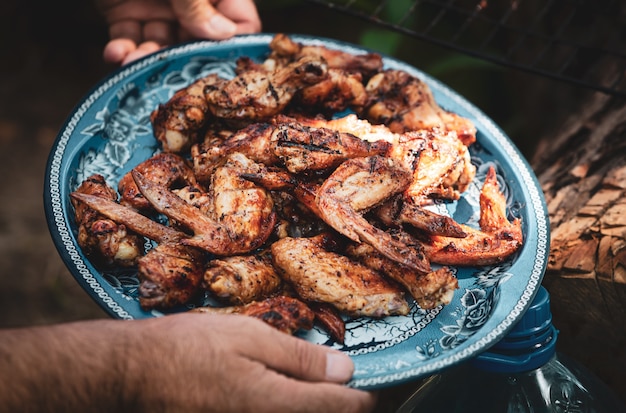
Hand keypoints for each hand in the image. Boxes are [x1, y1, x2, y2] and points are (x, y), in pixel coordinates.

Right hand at [0, 313, 375, 412]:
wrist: (131, 375)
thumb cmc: (186, 348)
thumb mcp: (248, 336)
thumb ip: (299, 356)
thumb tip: (344, 369)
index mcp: (274, 403)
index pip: (337, 408)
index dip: (361, 398)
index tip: (369, 390)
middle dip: (334, 407)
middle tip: (338, 388)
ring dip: (309, 407)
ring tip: (309, 388)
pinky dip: (282, 409)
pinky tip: (274, 392)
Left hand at [96, 0, 261, 64]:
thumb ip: (197, 4)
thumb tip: (225, 34)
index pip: (241, 21)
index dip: (236, 43)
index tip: (222, 63)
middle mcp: (191, 3)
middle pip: (198, 43)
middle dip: (182, 60)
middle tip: (171, 75)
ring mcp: (159, 9)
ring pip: (161, 46)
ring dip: (147, 59)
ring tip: (133, 63)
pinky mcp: (126, 13)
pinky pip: (129, 38)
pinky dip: (121, 50)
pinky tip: (115, 54)